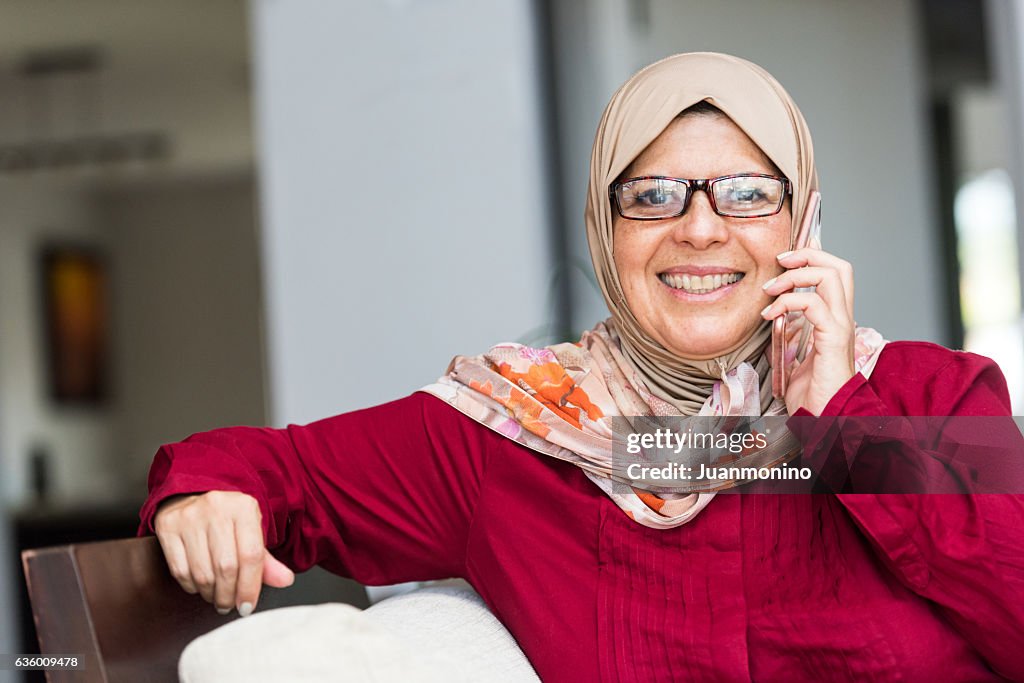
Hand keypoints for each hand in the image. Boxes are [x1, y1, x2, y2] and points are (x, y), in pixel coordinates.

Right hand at [153, 490, 294, 615]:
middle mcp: (216, 507)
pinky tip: (199, 585)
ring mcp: (189, 516)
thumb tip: (285, 580)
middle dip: (228, 595)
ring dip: (210, 593)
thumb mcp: (251, 531)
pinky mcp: (167, 526)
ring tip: (216, 596)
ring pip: (202, 573)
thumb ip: (266, 560)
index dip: (250, 587)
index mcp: (244, 507)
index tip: (247, 606)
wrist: (194, 493)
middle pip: (226, 567)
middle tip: (229, 605)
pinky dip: (191, 586)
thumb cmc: (228, 518)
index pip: (251, 555)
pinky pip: (179, 570)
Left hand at [760, 248, 855, 415]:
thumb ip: (789, 335)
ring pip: (830, 276)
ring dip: (794, 276)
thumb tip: (772, 319)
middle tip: (780, 262)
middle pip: (839, 266)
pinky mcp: (833, 337)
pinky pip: (814, 304)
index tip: (785, 259)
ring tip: (770, 289)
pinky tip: (770, 314)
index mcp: (835, 320)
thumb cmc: (812, 393)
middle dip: (808, 254)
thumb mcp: (794, 356)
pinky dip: (788, 301)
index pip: (835, 274)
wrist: (825, 418)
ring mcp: (841, 326)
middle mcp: (843, 318)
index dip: (814, 257)